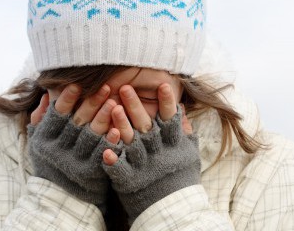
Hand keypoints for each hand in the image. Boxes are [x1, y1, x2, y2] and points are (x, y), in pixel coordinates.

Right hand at [28, 84, 117, 212]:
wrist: (59, 199)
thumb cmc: (50, 164)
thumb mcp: (39, 142)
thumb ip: (41, 119)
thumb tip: (46, 95)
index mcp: (46, 139)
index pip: (56, 115)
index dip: (66, 99)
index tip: (76, 84)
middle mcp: (59, 150)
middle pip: (77, 122)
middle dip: (91, 103)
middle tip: (106, 86)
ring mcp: (75, 162)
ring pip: (91, 136)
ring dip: (103, 118)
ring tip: (115, 102)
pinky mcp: (91, 173)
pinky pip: (102, 154)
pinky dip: (109, 141)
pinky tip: (118, 129)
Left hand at [99, 83, 200, 223]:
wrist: (173, 209)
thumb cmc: (181, 178)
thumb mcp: (188, 153)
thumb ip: (184, 131)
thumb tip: (181, 109)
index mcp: (174, 144)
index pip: (171, 119)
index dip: (167, 102)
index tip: (162, 84)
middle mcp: (159, 152)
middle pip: (146, 126)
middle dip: (135, 106)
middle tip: (125, 87)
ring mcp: (144, 166)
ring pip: (131, 143)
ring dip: (121, 125)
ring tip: (111, 107)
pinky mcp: (131, 180)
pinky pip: (120, 168)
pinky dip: (113, 160)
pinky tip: (105, 150)